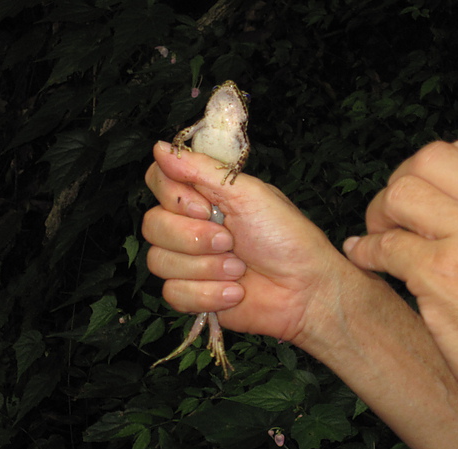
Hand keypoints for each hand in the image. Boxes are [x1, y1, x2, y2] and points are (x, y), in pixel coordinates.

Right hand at [143, 141, 349, 345]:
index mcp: (204, 196)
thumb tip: (159, 146)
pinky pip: (173, 293)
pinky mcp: (192, 294)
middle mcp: (191, 225)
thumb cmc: (286, 237)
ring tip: (239, 270)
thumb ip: (201, 170)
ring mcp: (189, 261)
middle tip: (230, 241)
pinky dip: (207, 294)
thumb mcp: (247, 193)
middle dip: (194, 238)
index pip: (158, 181)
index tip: (205, 207)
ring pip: (159, 261)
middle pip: (152, 225)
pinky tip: (234, 292)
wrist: (305, 290)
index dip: (173, 196)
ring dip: (206, 268)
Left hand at [343, 136, 457, 440]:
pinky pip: (384, 245)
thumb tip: (444, 194)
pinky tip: (363, 257)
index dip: (427, 172)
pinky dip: (365, 251)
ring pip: (400, 195)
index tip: (416, 198)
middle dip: (398, 185)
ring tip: (382, 238)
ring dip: (379, 216)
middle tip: (391, 217)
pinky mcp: (444, 274)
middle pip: (426, 161)